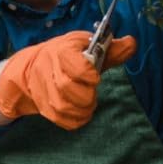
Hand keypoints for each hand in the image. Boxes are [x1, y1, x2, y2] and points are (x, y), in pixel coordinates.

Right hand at [0, 31, 137, 129]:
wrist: (30, 68)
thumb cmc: (65, 55)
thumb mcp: (85, 45)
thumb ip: (111, 48)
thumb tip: (131, 43)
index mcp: (61, 50)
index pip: (72, 63)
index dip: (87, 73)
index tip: (95, 76)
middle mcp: (48, 70)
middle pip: (66, 87)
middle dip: (86, 94)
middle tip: (92, 91)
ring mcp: (43, 90)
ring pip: (62, 106)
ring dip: (82, 109)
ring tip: (89, 104)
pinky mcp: (43, 106)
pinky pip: (60, 120)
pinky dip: (75, 120)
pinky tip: (82, 113)